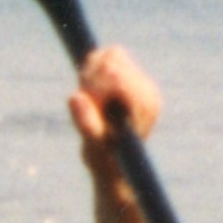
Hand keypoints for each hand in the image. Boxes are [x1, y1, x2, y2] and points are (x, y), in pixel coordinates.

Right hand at [65, 42, 163, 170]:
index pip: (115, 73)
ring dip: (93, 71)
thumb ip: (86, 123)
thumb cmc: (105, 161)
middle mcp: (148, 91)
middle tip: (85, 99)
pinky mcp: (134, 82)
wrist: (119, 169)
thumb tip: (74, 97)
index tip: (83, 99)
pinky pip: (113, 59)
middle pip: (114, 57)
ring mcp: (143, 85)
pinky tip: (94, 94)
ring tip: (88, 97)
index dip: (92, 81)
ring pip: (112, 54)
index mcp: (143, 105)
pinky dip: (96, 71)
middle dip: (92, 74)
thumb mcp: (93, 147)